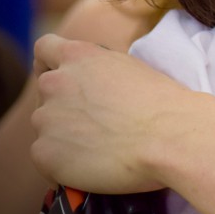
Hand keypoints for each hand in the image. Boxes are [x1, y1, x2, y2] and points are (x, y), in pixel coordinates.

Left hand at [30, 34, 187, 192]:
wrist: (170, 137)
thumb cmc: (161, 103)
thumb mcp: (129, 68)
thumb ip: (98, 70)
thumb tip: (92, 89)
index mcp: (78, 55)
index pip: (44, 49)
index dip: (50, 64)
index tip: (62, 77)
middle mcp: (54, 82)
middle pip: (46, 92)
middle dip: (64, 104)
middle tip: (95, 122)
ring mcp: (45, 118)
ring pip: (46, 126)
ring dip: (64, 134)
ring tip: (99, 146)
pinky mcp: (44, 153)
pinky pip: (46, 156)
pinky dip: (64, 162)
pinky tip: (92, 164)